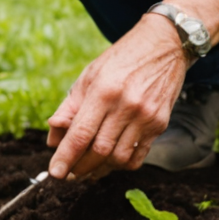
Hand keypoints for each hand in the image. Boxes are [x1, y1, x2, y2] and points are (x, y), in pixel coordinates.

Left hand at [45, 16, 188, 180]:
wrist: (165, 46)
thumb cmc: (120, 59)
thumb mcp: (89, 75)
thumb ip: (70, 107)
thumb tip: (54, 137)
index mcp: (103, 91)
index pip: (81, 134)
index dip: (66, 156)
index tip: (55, 172)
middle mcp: (126, 106)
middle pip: (99, 151)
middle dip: (80, 167)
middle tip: (69, 173)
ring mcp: (147, 117)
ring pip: (119, 158)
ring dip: (100, 169)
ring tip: (87, 171)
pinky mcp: (160, 124)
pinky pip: (139, 156)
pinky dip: (121, 165)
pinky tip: (109, 163)